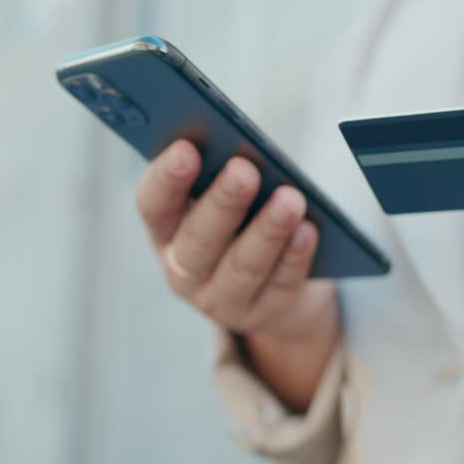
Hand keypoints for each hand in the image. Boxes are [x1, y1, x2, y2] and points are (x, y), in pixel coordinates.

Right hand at [135, 140, 329, 340]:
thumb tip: (247, 151)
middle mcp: (184, 271)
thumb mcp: (230, 203)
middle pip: (199, 239)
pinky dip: (295, 256)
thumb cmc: (247, 225)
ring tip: (291, 199)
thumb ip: (225, 178)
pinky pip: (281, 284)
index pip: (153, 205)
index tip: (186, 148)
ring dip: (268, 230)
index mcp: (166, 231)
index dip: (167, 179)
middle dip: (223, 202)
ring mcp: (222, 300)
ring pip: (243, 266)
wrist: (278, 294)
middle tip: (244, 170)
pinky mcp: (263, 315)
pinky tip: (309, 231)